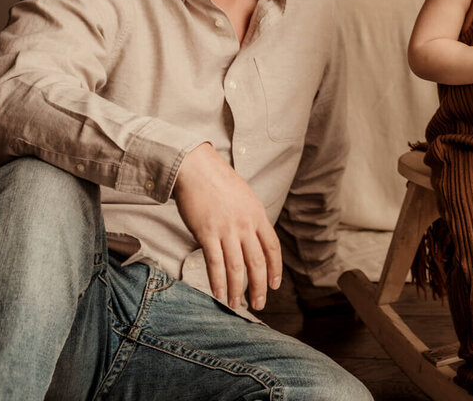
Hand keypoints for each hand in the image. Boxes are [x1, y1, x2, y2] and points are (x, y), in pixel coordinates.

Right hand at [172, 142, 281, 310]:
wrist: (197, 168)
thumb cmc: (218, 182)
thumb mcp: (245, 197)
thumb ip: (250, 218)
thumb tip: (252, 236)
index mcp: (257, 215)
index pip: (272, 248)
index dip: (274, 268)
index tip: (274, 285)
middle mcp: (245, 225)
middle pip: (256, 262)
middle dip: (258, 287)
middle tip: (258, 304)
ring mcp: (227, 230)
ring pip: (236, 267)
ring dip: (237, 290)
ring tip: (236, 305)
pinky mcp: (207, 233)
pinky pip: (214, 263)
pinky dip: (217, 281)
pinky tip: (219, 293)